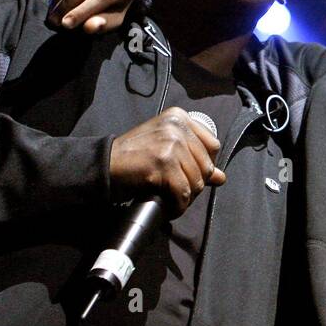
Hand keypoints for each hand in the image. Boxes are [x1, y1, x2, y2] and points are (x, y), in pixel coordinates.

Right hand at [109, 108, 225, 217]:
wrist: (104, 165)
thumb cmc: (133, 157)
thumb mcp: (165, 148)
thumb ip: (194, 159)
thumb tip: (221, 178)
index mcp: (179, 118)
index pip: (212, 146)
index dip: (205, 166)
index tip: (190, 175)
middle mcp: (176, 127)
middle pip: (206, 165)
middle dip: (195, 184)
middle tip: (178, 192)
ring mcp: (170, 144)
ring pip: (197, 181)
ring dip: (186, 197)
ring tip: (173, 200)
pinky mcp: (162, 163)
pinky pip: (183, 192)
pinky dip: (178, 205)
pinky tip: (170, 207)